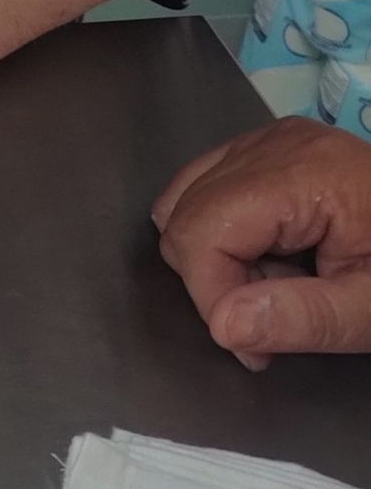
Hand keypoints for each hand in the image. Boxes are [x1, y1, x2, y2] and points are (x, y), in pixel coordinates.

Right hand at [153, 117, 370, 366]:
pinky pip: (205, 186)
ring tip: (272, 284)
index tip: (257, 349)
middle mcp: (272, 144)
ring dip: (213, 256)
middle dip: (214, 280)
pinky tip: (268, 254)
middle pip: (184, 215)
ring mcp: (266, 139)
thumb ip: (304, 319)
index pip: (201, 232)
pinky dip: (220, 231)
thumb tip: (221, 325)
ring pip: (183, 200)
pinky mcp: (266, 148)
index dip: (213, 297)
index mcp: (302, 173)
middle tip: (272, 318)